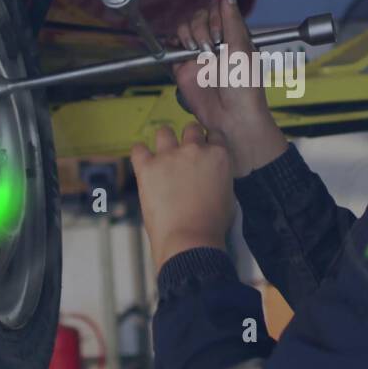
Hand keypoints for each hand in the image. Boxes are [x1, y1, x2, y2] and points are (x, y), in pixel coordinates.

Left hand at [131, 122, 235, 270]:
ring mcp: (169, 156)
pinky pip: (138, 149)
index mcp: (218, 156)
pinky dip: (140, 153)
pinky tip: (142, 160)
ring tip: (162, 155)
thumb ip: (219, 177)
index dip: (207, 143)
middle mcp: (194, 150)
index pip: (213, 135)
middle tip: (184, 154)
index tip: (203, 150)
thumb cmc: (211, 225)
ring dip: (164, 141)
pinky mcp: (148, 168)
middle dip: (187, 139)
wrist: (190, 240)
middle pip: (190, 129)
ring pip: (164, 132)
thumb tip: (210, 176)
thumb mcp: (228, 196)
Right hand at [171, 0, 286, 176]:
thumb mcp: (242, 47)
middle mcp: (215, 43)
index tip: (220, 33)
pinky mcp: (183, 68)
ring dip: (190, 36)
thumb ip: (231, 18)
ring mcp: (198, 55)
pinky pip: (171, 48)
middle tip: (211, 48)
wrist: (233, 118)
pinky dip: (173, 46)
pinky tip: (185, 53)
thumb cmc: (245, 87)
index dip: (215, 16)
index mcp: (232, 35)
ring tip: (200, 54)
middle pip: (198, 17)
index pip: (216, 9)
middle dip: (202, 28)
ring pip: (184, 29)